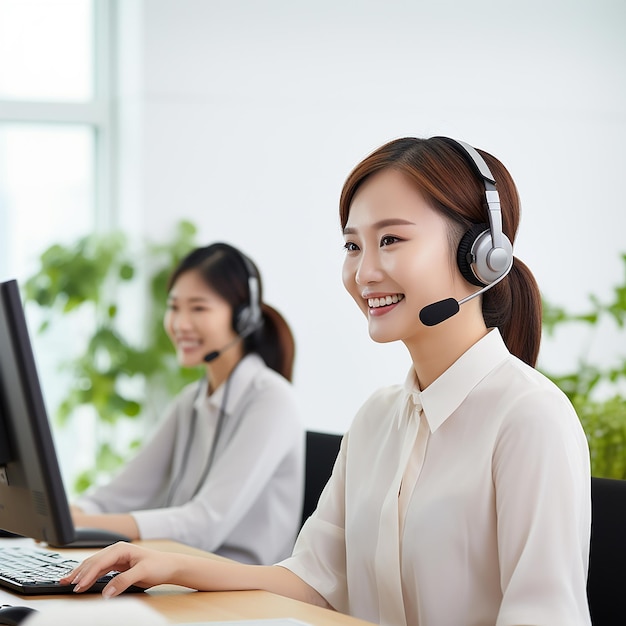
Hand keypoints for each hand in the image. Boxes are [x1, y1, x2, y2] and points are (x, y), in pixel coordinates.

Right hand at [60, 542, 179, 596]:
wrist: (169, 566)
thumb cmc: (159, 565)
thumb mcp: (142, 573)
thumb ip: (124, 581)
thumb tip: (106, 593)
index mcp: (121, 549)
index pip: (99, 562)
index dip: (87, 574)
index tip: (77, 586)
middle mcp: (117, 551)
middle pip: (93, 562)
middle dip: (78, 572)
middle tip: (64, 583)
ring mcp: (116, 558)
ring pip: (94, 566)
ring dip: (80, 574)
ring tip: (66, 582)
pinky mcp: (117, 566)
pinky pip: (99, 571)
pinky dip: (89, 576)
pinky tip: (81, 582)